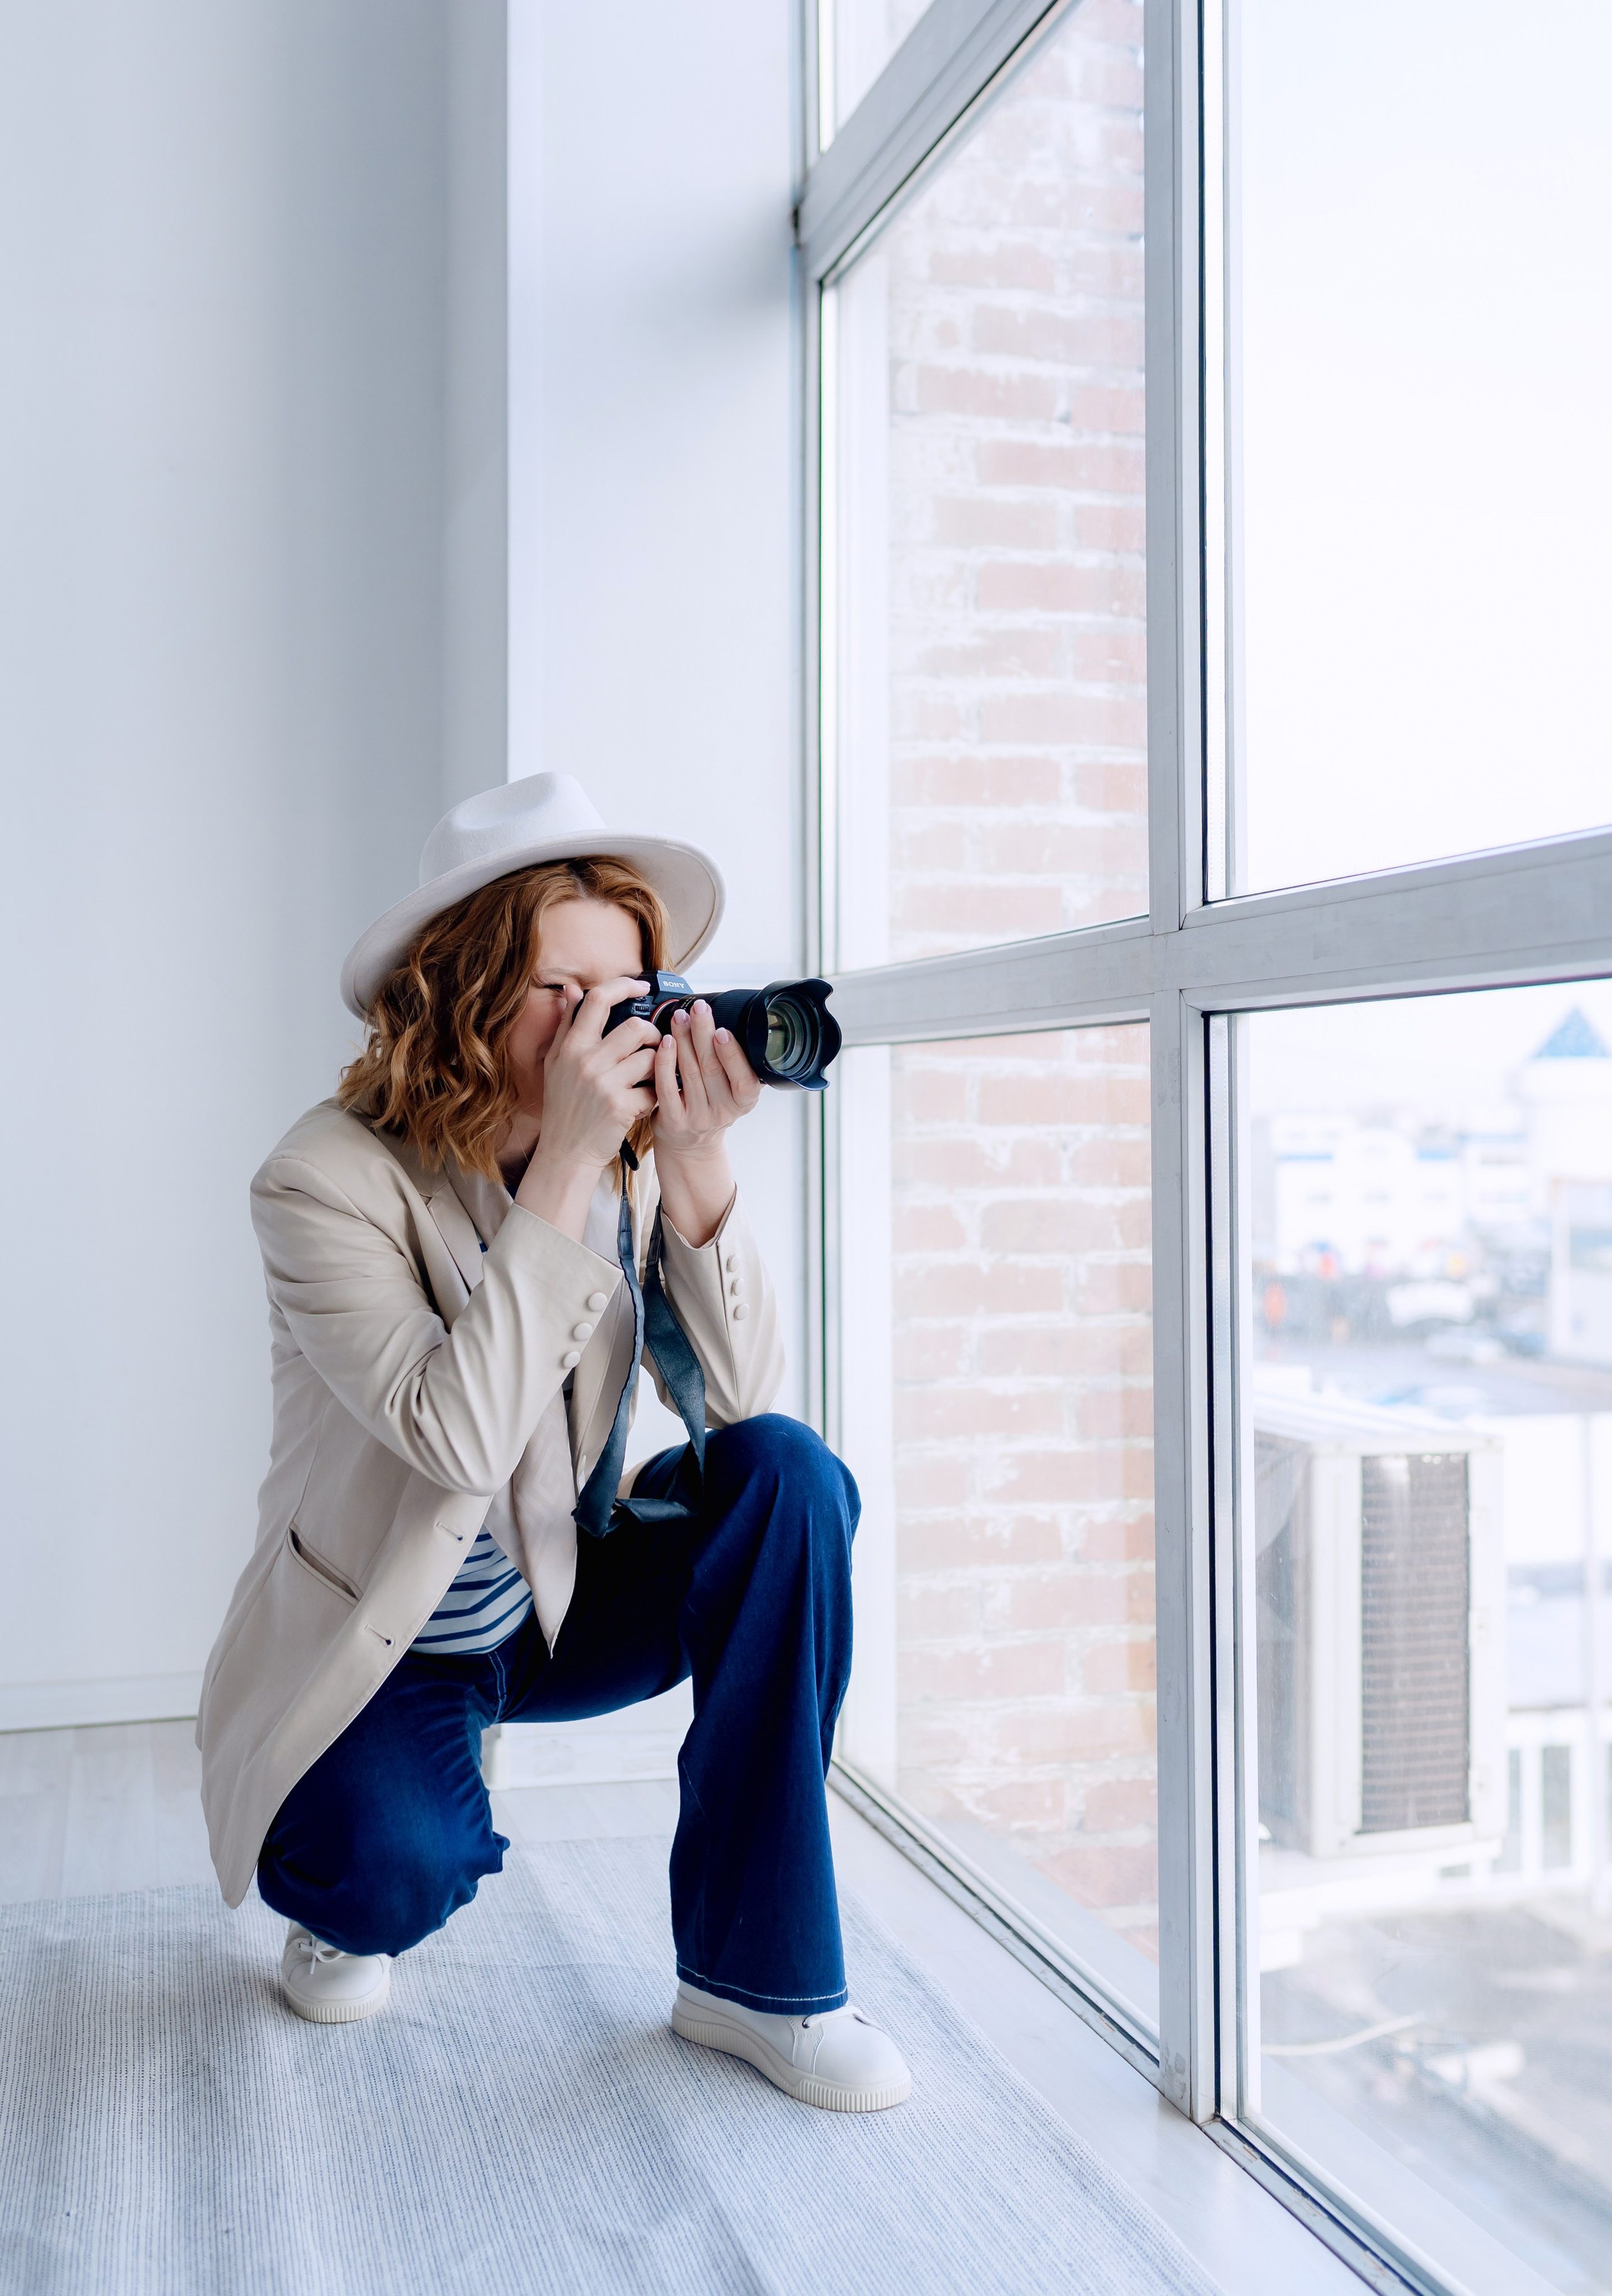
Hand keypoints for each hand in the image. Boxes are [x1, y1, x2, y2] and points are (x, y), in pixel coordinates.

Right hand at [515, 978, 658, 1234]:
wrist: (565, 1152)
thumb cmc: (564, 1106)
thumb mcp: (557, 1062)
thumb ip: (567, 1024)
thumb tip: (572, 989)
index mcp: (571, 1046)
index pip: (599, 1000)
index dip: (625, 986)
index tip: (642, 986)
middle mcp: (586, 1061)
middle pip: (636, 1027)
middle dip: (652, 1034)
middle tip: (652, 1046)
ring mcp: (604, 1084)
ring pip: (652, 1057)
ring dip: (657, 1065)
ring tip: (649, 1075)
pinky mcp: (621, 1106)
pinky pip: (654, 1088)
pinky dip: (655, 1093)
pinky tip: (645, 1099)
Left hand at [652, 1002, 760, 1161]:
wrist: (689, 1146)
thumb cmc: (711, 1110)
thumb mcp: (732, 1094)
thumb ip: (734, 1067)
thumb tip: (731, 1024)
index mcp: (743, 1102)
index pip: (744, 1079)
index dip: (733, 1055)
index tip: (723, 1030)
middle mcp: (723, 1112)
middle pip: (712, 1067)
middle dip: (704, 1033)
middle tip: (699, 1009)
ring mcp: (697, 1117)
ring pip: (689, 1072)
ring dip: (683, 1039)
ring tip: (680, 1018)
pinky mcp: (673, 1120)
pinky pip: (667, 1086)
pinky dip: (665, 1061)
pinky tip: (665, 1043)